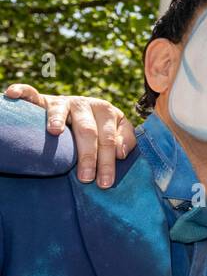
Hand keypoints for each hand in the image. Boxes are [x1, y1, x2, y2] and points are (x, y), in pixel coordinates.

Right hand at [5, 83, 135, 186]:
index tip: (105, 183)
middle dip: (88, 155)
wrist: (79, 110)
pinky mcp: (44, 100)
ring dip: (57, 121)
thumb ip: (124, 140)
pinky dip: (23, 92)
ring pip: (60, 112)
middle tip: (86, 178)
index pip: (108, 138)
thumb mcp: (117, 131)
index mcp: (106, 111)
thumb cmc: (99, 127)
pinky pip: (32, 94)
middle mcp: (85, 104)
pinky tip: (12, 95)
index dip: (108, 161)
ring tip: (54, 132)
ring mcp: (63, 101)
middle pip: (88, 130)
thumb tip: (121, 153)